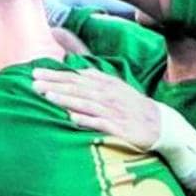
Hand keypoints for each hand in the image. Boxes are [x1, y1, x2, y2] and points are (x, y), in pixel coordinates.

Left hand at [31, 67, 158, 147]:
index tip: (34, 72)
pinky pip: (101, 123)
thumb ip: (94, 77)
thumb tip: (73, 67)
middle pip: (78, 88)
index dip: (55, 74)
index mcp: (106, 84)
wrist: (162, 124)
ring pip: (87, 104)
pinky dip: (86, 120)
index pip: (76, 77)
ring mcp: (114, 112)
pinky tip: (71, 118)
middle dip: (55, 85)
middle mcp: (109, 96)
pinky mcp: (120, 128)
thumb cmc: (131, 105)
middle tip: (33, 83)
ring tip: (47, 96)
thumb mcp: (115, 87)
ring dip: (67, 100)